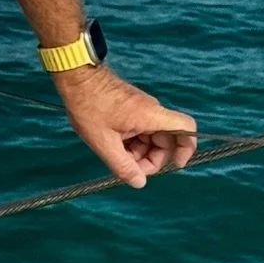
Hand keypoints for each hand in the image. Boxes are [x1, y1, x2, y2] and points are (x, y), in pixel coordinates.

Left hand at [53, 66, 197, 188]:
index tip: (175, 164)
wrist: (77, 78)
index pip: (186, 128)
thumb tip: (139, 183)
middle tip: (131, 169)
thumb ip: (123, 166)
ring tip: (117, 156)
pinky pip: (141, 130)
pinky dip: (132, 142)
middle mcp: (152, 111)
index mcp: (151, 116)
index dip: (186, 148)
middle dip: (152, 158)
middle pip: (167, 140)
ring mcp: (142, 109)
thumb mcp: (104, 143)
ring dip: (139, 152)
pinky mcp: (132, 109)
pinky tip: (114, 146)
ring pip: (152, 137)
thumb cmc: (88, 106)